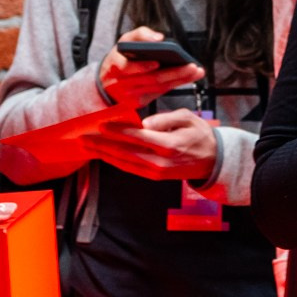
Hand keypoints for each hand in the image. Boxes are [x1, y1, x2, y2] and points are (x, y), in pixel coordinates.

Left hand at [80, 109, 219, 181]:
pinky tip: (103, 155)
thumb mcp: (188, 119)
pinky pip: (130, 169)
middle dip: (102, 145)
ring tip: (87, 146)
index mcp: (170, 145)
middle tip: (82, 137)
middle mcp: (161, 162)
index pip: (138, 136)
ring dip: (103, 154)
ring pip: (124, 163)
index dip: (117, 131)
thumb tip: (144, 122)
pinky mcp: (155, 177)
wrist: (213, 160)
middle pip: (125, 152)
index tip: (101, 124)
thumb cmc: (200, 135)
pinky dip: (114, 161)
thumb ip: (165, 119)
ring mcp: (157, 172)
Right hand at [99, 26, 205, 106]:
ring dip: (180, 79)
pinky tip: (190, 77)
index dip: (141, 67)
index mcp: (115, 65)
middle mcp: (122, 83)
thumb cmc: (121, 58)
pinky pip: (162, 92)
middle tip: (191, 66)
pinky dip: (177, 84)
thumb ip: (140, 35)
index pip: (126, 67)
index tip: (157, 63)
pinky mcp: (140, 102)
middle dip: (173, 73)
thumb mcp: (125, 42)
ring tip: (196, 70)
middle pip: (151, 79)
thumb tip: (158, 38)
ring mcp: (132, 95)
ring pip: (159, 87)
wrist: (108, 83)